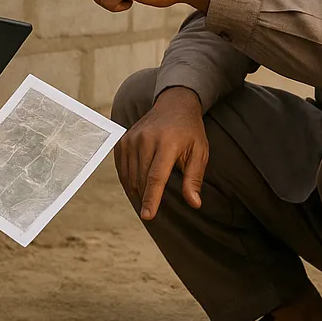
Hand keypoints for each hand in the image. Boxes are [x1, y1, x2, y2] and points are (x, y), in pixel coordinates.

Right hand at [115, 87, 207, 220]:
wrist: (174, 105)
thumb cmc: (190, 132)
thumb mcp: (200, 153)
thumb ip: (194, 179)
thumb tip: (194, 203)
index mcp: (167, 143)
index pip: (156, 177)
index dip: (151, 199)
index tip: (148, 215)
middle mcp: (146, 139)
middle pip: (141, 179)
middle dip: (146, 197)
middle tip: (154, 207)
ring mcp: (132, 138)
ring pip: (130, 176)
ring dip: (138, 190)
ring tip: (148, 194)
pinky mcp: (123, 139)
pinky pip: (122, 168)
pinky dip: (129, 180)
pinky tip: (138, 183)